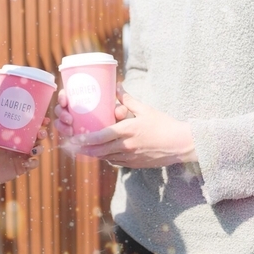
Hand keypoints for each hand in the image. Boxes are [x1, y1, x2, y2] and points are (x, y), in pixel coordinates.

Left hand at [0, 112, 49, 190]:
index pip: (30, 128)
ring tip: (32, 150)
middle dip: (42, 134)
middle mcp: (21, 146)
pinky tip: (26, 162)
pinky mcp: (22, 168)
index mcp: (16, 137)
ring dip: (40, 149)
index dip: (40, 124)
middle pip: (38, 138)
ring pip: (38, 150)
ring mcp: (23, 157)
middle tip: (40, 133)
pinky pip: (33, 164)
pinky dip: (33, 163)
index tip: (44, 120)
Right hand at [53, 86, 131, 137]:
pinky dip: (64, 135)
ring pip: (60, 121)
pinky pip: (64, 133)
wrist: (121, 134)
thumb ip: (122, 111)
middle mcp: (76, 109)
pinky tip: (70, 139)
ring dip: (61, 126)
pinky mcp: (74, 133)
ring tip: (70, 131)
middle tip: (70, 119)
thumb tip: (119, 111)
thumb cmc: (119, 118)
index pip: (68, 93)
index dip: (62, 96)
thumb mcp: (122, 113)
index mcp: (83, 98)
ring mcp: (73, 121)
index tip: (65, 101)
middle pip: (61, 108)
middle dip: (61, 114)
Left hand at [69, 88, 196, 167]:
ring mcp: (130, 157)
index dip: (85, 140)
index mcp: (127, 130)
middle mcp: (126, 146)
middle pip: (99, 151)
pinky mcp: (135, 164)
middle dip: (84, 150)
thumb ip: (129, 100)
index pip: (101, 137)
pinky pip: (116, 162)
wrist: (180, 144)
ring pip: (106, 158)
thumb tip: (117, 88)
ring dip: (94, 155)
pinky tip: (104, 154)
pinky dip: (107, 158)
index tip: (74, 139)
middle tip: (73, 146)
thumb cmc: (164, 125)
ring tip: (84, 150)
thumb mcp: (146, 110)